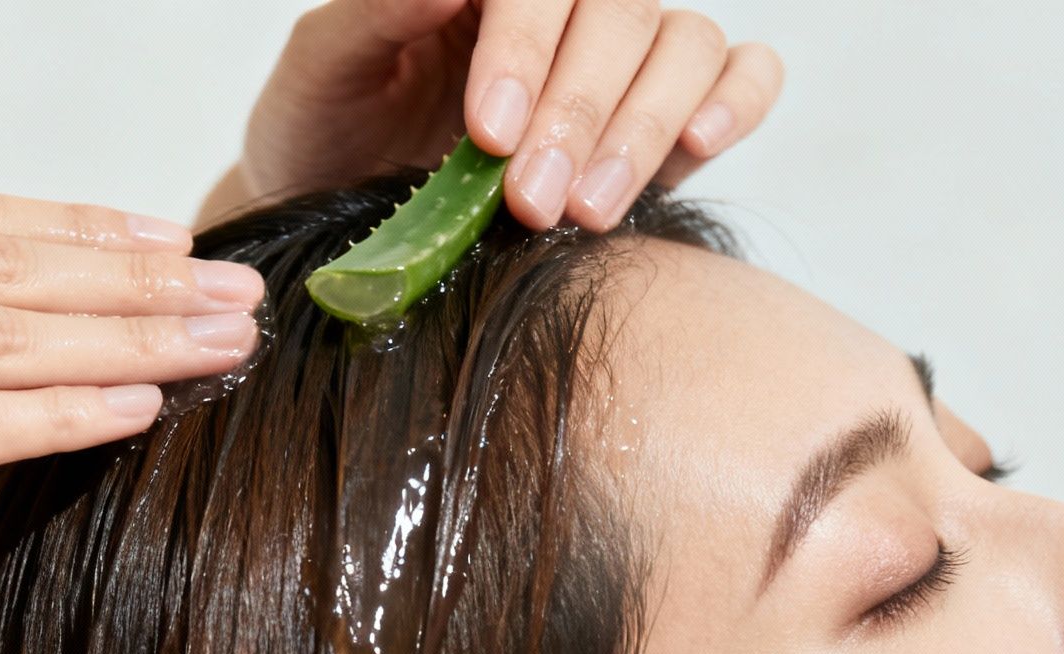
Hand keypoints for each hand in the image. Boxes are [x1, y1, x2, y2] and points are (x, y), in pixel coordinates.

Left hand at [220, 0, 781, 231]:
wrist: (338, 222)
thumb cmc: (325, 135)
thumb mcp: (321, 75)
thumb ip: (372, 15)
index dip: (527, 46)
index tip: (491, 133)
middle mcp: (565, 6)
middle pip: (621, 14)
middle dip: (580, 113)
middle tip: (532, 204)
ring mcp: (623, 54)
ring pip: (685, 45)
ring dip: (645, 128)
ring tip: (588, 212)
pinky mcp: (668, 114)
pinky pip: (742, 73)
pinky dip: (737, 101)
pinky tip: (697, 145)